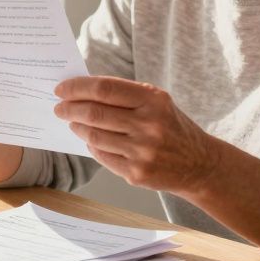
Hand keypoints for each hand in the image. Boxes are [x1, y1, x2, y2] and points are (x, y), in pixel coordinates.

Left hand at [54, 76, 220, 193]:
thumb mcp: (157, 103)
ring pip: (94, 136)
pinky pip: (102, 156)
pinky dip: (91, 146)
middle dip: (69, 108)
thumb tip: (82, 91)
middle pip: (95, 113)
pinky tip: (89, 140)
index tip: (61, 89)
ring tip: (72, 122)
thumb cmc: (171, 126)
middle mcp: (149, 124)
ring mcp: (143, 151)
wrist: (200, 164)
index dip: (77, 88)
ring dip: (77, 127)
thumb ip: (125, 96)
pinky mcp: (137, 173)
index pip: (104, 89)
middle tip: (59, 107)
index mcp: (153, 100)